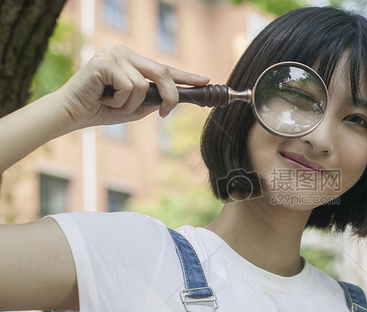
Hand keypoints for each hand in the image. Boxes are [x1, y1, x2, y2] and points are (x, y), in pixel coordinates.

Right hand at [57, 45, 208, 128]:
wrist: (71, 114)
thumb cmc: (101, 110)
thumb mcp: (134, 107)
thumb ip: (152, 100)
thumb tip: (174, 99)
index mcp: (131, 60)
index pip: (163, 67)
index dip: (186, 75)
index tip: (205, 81)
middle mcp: (123, 52)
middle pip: (161, 72)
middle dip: (169, 96)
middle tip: (165, 114)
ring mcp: (114, 55)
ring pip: (143, 86)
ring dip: (131, 105)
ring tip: (113, 105)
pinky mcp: (104, 62)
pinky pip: (129, 88)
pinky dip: (120, 102)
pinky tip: (104, 100)